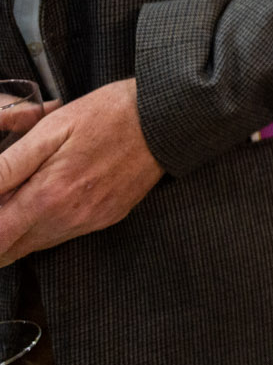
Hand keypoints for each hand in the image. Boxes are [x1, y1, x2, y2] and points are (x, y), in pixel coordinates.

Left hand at [0, 78, 163, 265]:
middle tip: (6, 196)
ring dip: (18, 228)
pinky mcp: (105, 219)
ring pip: (33, 245)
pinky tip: (51, 194)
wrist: (165, 118)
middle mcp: (68, 218)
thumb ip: (8, 166)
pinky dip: (44, 224)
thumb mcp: (50, 129)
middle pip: (9, 249)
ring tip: (25, 190)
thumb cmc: (107, 115)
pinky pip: (61, 235)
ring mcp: (89, 222)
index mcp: (48, 195)